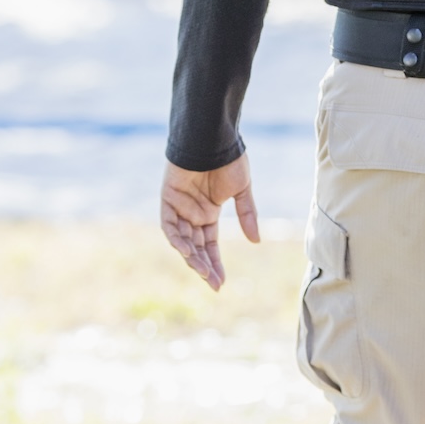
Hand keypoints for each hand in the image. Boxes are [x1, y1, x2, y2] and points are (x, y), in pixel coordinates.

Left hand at [160, 154, 260, 289]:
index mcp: (209, 213)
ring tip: (204, 271)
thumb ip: (247, 215)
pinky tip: (188, 252)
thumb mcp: (242, 191)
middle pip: (196, 247)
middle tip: (214, 283)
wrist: (214, 140)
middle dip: (204, 266)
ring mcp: (179, 209)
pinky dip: (178, 239)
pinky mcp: (168, 200)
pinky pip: (170, 226)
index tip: (221, 282)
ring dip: (192, 257)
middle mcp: (192, 215)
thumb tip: (256, 241)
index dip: (215, 263)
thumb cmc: (230, 161)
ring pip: (183, 241)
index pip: (210, 245)